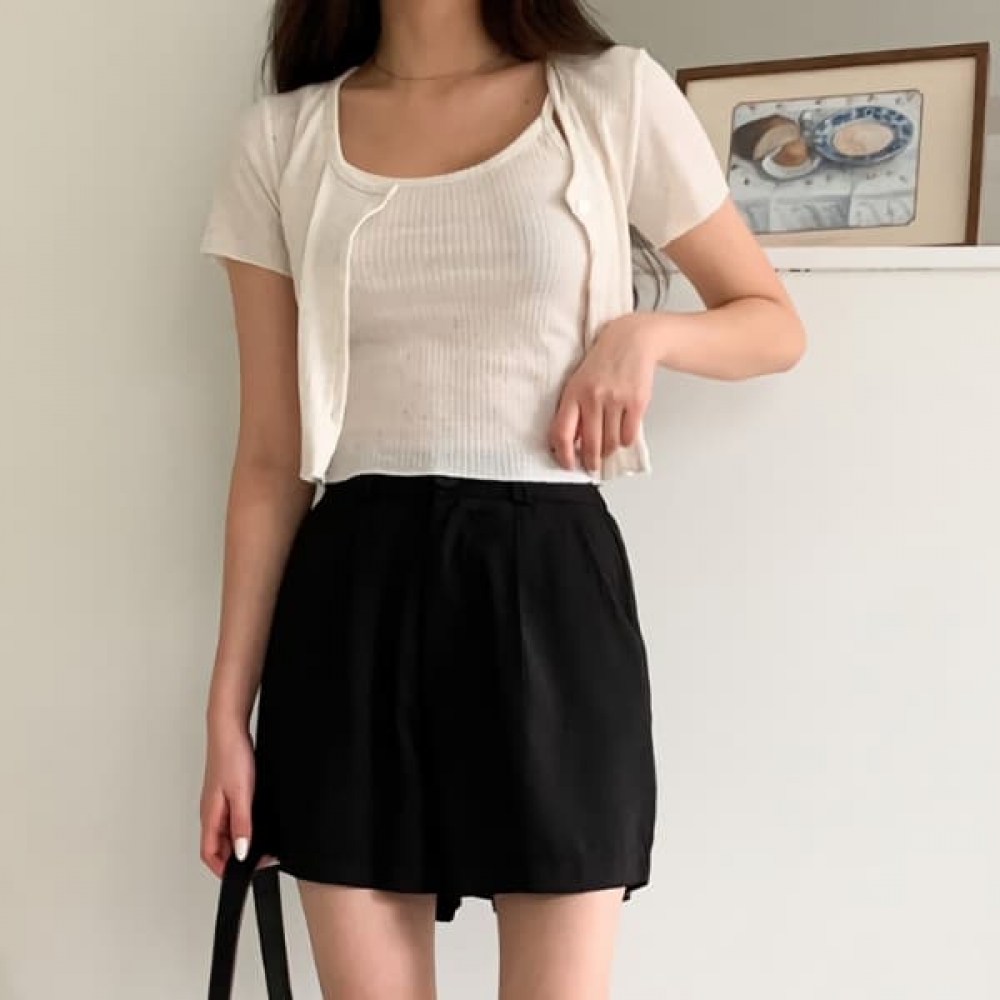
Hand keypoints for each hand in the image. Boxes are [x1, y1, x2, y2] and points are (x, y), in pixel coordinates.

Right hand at [200, 719, 271, 875]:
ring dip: (241, 840)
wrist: (230, 728)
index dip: (223, 869)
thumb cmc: (230, 755)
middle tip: (259, 861)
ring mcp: (219, 801)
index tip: (242, 876)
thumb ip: (242, 824)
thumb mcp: (241, 794)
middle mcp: (211, 811)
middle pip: (219, 845)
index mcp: (210, 815)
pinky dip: (243, 824)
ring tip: (261, 843)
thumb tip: (242, 852)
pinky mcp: (228, 791)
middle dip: (236, 858)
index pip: (210, 854)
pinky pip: (233, 816)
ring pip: (227, 831)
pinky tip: (256, 820)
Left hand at [549, 313, 658, 473]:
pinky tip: (622, 436)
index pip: (562, 433)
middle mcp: (594, 397)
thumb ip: (575, 409)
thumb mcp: (579, 381)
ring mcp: (616, 400)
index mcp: (574, 392)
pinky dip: (625, 441)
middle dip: (590, 460)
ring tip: (607, 449)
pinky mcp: (637, 402)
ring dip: (608, 451)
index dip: (564, 455)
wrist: (632, 340)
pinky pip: (628, 435)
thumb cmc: (604, 361)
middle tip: (591, 465)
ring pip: (611, 442)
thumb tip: (573, 441)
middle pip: (590, 444)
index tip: (568, 463)